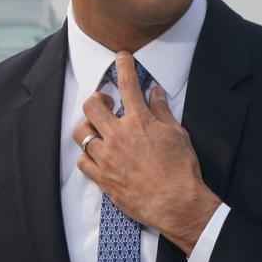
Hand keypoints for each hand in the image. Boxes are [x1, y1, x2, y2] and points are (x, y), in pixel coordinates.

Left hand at [72, 51, 221, 255]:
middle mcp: (118, 136)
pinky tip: (97, 155)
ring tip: (99, 130)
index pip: (128, 85)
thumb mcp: (178, 135)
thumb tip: (155, 93)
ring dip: (88, 128)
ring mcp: (107, 157)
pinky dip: (87, 156)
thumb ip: (162, 111)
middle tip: (107, 102)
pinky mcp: (102, 178)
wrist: (177, 204)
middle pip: (91, 106)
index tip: (120, 57)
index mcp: (139, 122)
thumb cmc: (181, 169)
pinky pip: (82, 161)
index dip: (123, 66)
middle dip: (97, 99)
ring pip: (80, 133)